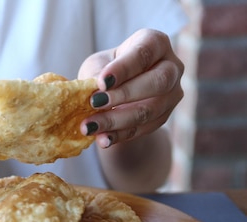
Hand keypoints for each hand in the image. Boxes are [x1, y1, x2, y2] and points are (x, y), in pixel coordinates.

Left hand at [78, 28, 183, 147]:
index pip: (144, 53)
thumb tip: (94, 91)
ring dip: (117, 120)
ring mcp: (172, 94)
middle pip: (158, 81)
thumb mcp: (96, 66)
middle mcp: (171, 66)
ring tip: (89, 126)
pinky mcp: (164, 117)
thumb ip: (97, 75)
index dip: (123, 68)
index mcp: (155, 43)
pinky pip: (144, 128)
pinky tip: (102, 139)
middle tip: (94, 103)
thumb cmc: (105, 71)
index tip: (101, 82)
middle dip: (124, 94)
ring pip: (150, 110)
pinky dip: (120, 135)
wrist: (116, 95)